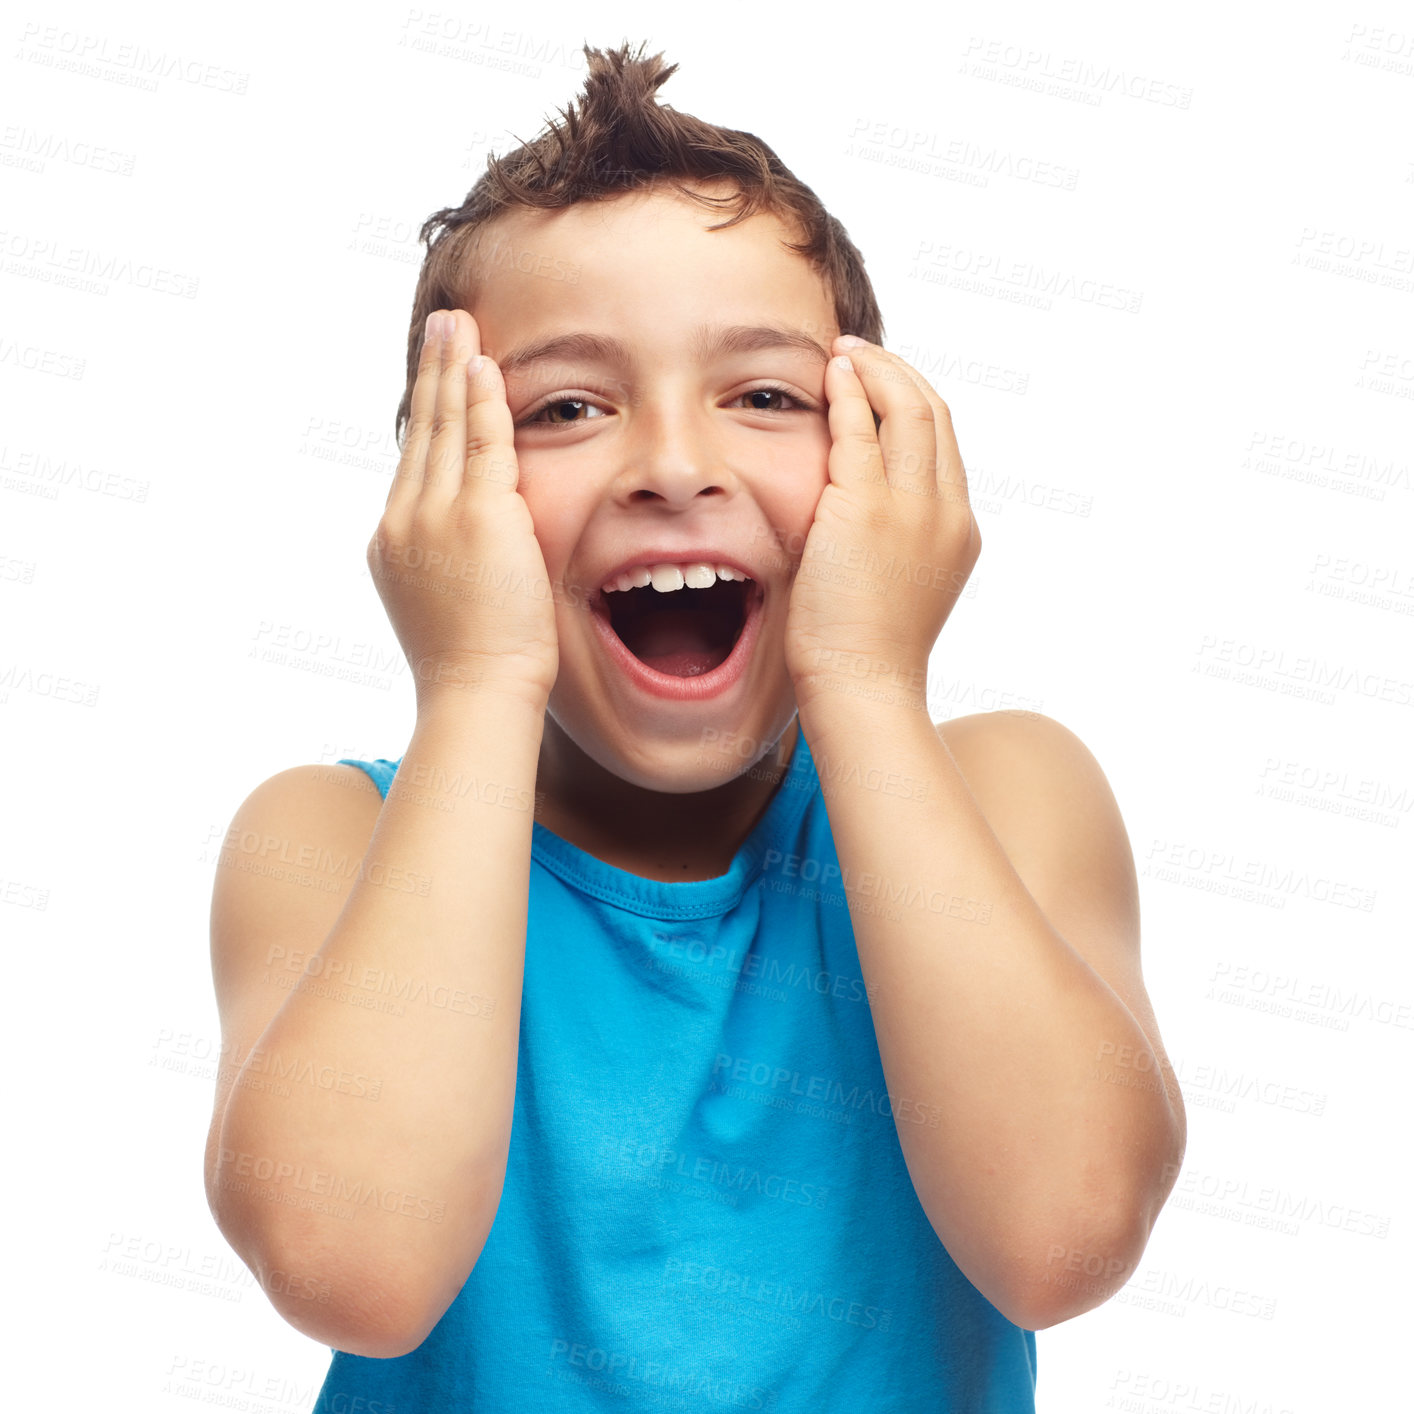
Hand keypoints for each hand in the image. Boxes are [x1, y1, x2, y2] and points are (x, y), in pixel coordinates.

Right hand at [368, 309, 558, 714]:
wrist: (476, 693)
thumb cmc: (474, 667)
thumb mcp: (445, 604)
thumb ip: (449, 562)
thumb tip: (467, 549)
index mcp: (394, 544)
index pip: (414, 464)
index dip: (426, 414)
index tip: (434, 377)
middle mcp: (404, 521)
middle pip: (420, 433)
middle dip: (432, 374)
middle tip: (440, 326)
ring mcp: (435, 517)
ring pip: (444, 427)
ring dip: (453, 369)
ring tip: (457, 325)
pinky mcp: (476, 517)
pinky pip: (480, 443)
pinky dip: (482, 401)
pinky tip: (485, 365)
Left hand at [783, 336, 979, 710]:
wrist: (863, 686)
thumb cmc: (867, 653)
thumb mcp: (902, 586)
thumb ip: (899, 542)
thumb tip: (867, 518)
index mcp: (959, 530)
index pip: (945, 445)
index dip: (915, 402)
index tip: (883, 385)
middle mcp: (946, 511)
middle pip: (935, 414)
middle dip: (898, 373)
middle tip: (862, 353)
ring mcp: (911, 508)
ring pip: (907, 409)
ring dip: (874, 370)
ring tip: (843, 352)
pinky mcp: (866, 509)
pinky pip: (859, 429)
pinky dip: (847, 394)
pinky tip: (830, 376)